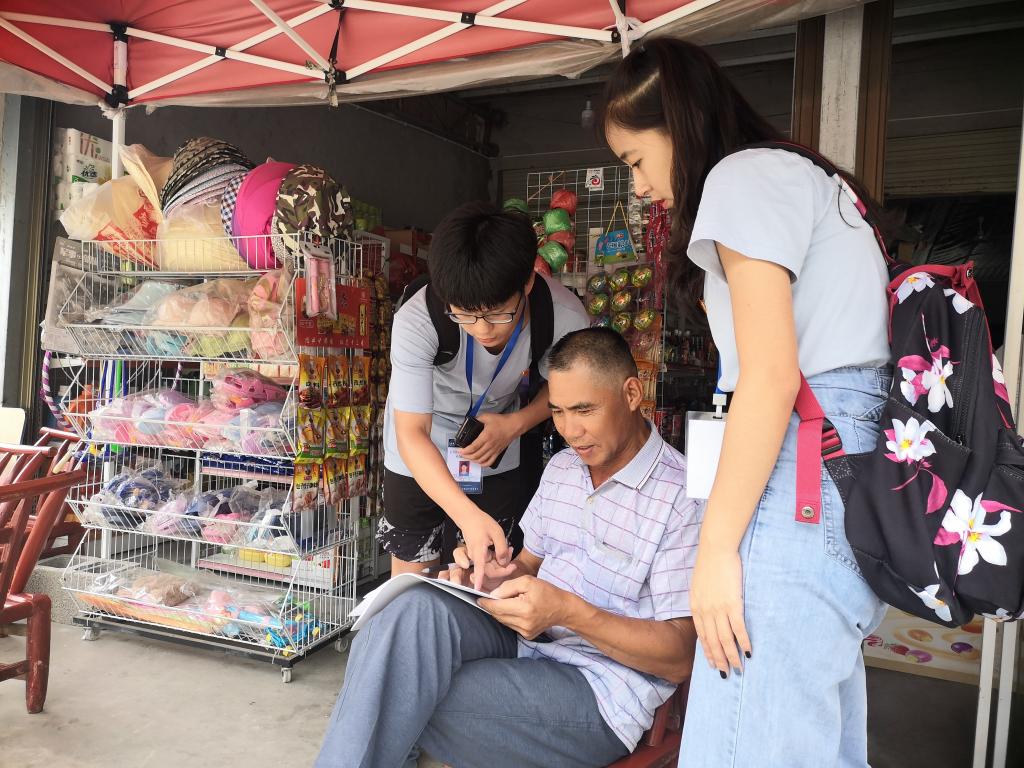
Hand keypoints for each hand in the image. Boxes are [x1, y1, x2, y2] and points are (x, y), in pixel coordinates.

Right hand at [454, 511, 511, 590]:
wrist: (469, 517)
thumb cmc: (482, 523)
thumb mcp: (497, 532)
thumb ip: (501, 548)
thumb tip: (504, 563)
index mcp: (478, 550)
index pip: (479, 567)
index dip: (479, 579)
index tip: (477, 589)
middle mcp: (475, 556)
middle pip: (489, 570)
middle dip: (502, 568)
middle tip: (513, 559)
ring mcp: (476, 557)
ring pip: (490, 566)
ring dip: (501, 561)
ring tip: (510, 549)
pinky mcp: (478, 556)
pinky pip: (488, 562)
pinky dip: (497, 557)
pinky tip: (505, 549)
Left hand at [459, 412, 520, 465]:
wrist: (514, 426)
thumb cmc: (501, 421)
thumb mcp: (487, 417)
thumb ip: (477, 419)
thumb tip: (470, 421)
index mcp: (486, 436)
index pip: (473, 447)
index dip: (465, 451)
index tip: (460, 450)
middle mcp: (490, 445)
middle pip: (476, 455)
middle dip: (467, 456)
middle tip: (462, 454)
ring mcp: (494, 450)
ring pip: (482, 460)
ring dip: (473, 460)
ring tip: (468, 457)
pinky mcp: (498, 452)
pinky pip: (490, 462)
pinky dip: (483, 464)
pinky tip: (479, 462)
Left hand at [479, 576, 571, 639]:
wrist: (563, 608)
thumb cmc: (546, 591)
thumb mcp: (527, 581)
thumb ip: (508, 587)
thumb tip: (493, 595)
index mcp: (524, 609)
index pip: (498, 607)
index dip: (486, 603)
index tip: (477, 598)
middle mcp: (524, 623)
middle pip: (498, 615)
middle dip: (491, 607)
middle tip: (484, 599)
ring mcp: (526, 632)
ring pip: (503, 621)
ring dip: (498, 612)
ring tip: (498, 602)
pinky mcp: (527, 635)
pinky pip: (511, 625)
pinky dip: (507, 617)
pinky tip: (510, 609)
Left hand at [690, 545, 750, 676]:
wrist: (716, 549)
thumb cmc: (709, 564)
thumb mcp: (699, 586)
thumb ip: (702, 601)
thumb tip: (707, 612)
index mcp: (696, 607)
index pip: (702, 636)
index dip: (708, 652)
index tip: (713, 664)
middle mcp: (705, 612)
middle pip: (713, 642)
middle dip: (719, 660)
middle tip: (726, 674)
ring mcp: (718, 609)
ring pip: (725, 639)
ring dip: (732, 656)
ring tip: (738, 668)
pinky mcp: (732, 604)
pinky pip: (738, 628)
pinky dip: (743, 642)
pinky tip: (748, 651)